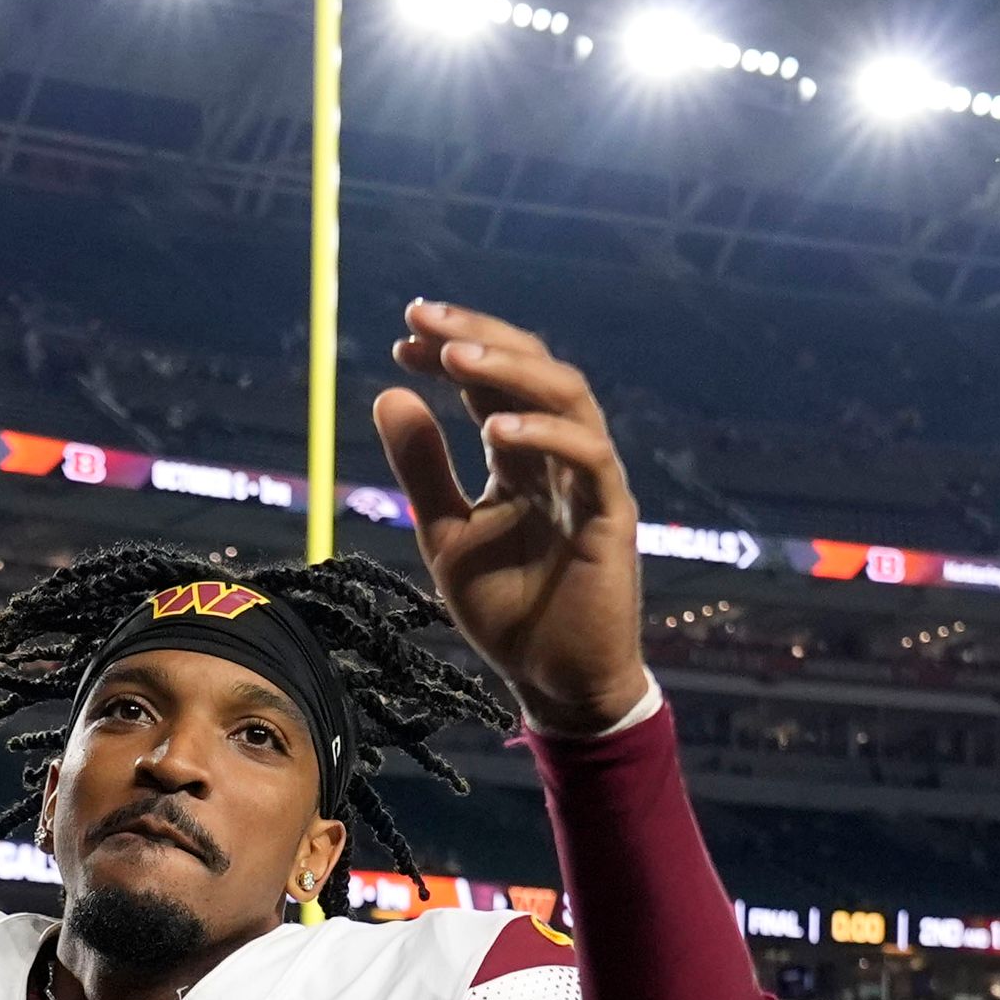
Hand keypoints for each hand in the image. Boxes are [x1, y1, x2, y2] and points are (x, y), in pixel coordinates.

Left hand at [372, 301, 649, 736]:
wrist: (552, 679)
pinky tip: (496, 429)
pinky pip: (588, 457)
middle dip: (478, 336)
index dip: (450, 353)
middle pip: (533, 369)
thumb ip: (422, 469)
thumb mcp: (445, 533)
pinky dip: (545, 434)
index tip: (401, 339)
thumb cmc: (508, 610)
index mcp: (522, 457)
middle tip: (424, 320)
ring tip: (454, 358)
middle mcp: (559, 456)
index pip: (491, 384)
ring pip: (568, 396)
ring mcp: (590, 481)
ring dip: (510, 370)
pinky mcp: (611, 516)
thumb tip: (388, 394)